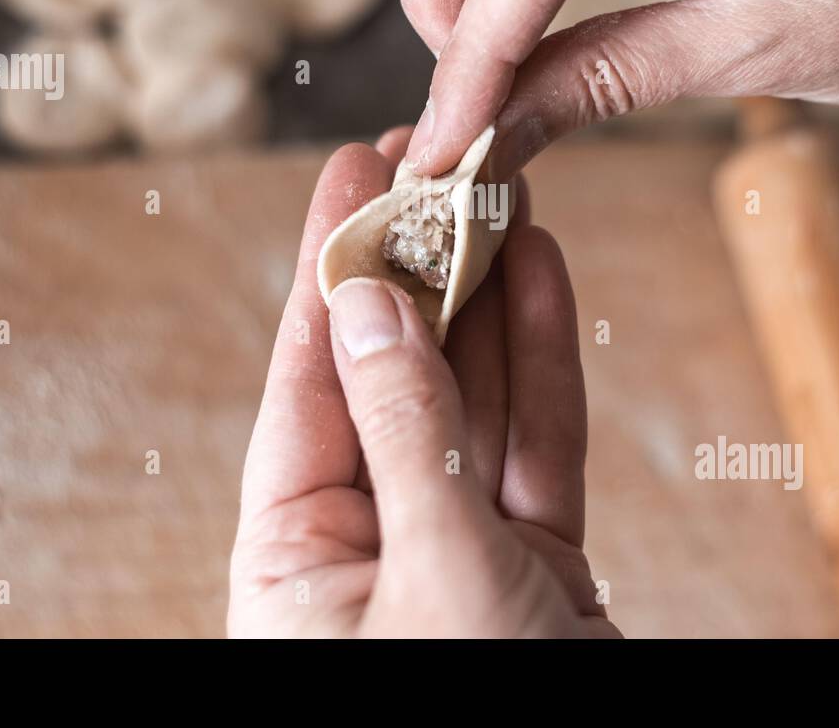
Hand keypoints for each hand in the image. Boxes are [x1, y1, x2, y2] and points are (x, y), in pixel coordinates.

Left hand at [229, 128, 617, 637]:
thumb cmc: (474, 708)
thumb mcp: (433, 569)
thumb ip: (407, 432)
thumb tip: (368, 306)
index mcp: (294, 556)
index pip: (306, 382)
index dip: (332, 269)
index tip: (349, 173)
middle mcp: (367, 543)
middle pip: (393, 375)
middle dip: (419, 269)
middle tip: (436, 164)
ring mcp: (456, 546)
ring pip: (473, 397)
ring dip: (489, 296)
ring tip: (499, 195)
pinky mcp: (533, 560)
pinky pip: (535, 442)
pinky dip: (544, 360)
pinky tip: (541, 273)